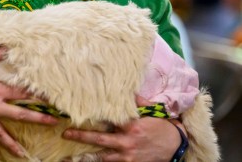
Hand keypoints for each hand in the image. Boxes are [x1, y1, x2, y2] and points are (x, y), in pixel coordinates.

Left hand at [62, 97, 182, 160]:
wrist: (176, 145)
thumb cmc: (160, 125)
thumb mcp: (150, 110)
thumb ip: (136, 100)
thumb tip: (125, 88)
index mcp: (131, 125)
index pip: (107, 120)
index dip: (91, 117)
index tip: (76, 113)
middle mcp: (128, 142)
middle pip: (100, 139)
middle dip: (81, 137)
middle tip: (66, 134)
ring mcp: (128, 156)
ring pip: (103, 157)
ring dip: (87, 155)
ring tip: (69, 154)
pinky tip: (87, 160)